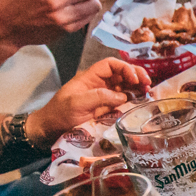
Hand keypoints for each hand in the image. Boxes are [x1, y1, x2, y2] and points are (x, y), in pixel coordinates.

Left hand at [23, 57, 149, 144]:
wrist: (48, 130)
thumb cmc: (59, 115)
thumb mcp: (76, 104)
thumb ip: (99, 97)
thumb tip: (123, 96)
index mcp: (90, 78)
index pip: (111, 64)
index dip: (125, 68)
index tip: (135, 78)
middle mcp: (98, 85)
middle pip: (121, 73)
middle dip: (135, 75)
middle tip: (148, 84)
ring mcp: (102, 97)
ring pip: (124, 86)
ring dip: (137, 87)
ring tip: (148, 92)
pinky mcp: (105, 109)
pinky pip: (122, 100)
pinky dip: (133, 99)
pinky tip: (140, 101)